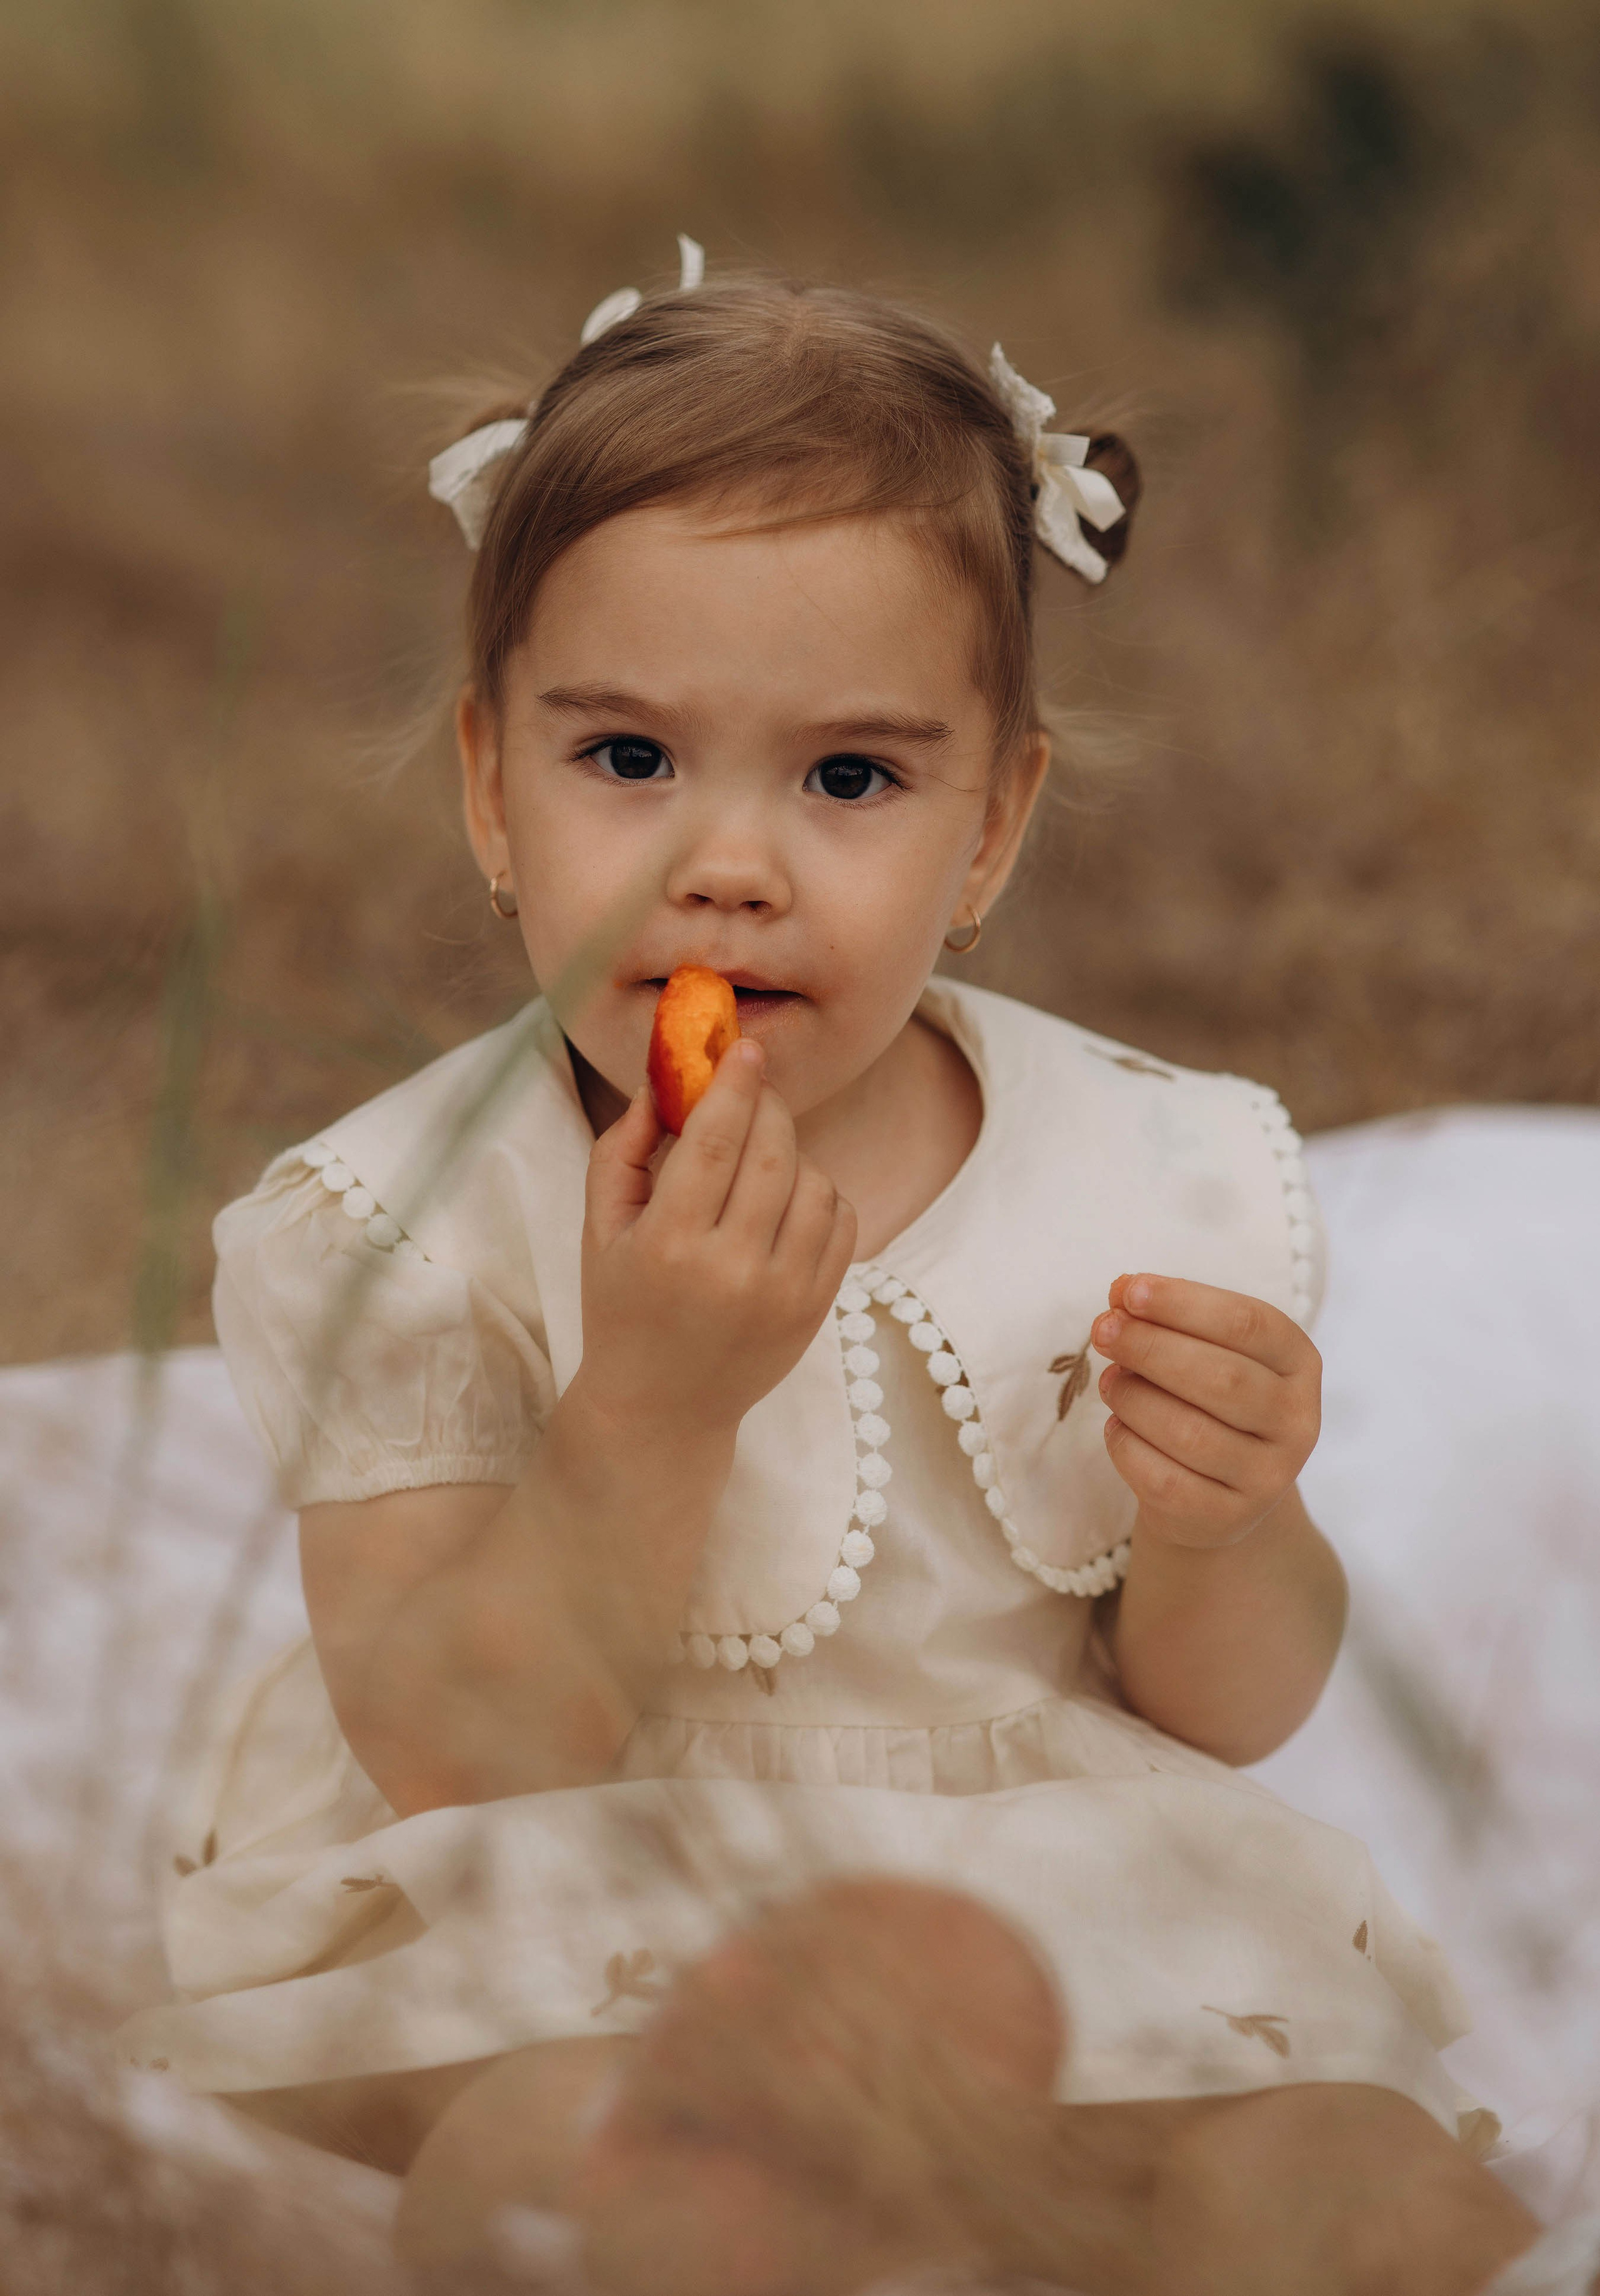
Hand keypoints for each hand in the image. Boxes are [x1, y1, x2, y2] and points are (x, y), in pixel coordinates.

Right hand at [578, 1038, 857, 1437]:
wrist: (663, 1409)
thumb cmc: (621, 1307)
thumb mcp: (600, 1229)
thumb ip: (624, 1148)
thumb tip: (663, 1078)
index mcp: (669, 1244)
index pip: (715, 1141)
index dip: (735, 1084)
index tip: (747, 1047)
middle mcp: (732, 1269)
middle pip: (773, 1152)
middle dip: (766, 1106)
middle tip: (751, 1090)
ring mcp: (783, 1292)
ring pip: (814, 1181)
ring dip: (792, 1151)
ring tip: (758, 1160)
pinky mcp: (816, 1307)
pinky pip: (841, 1220)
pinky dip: (820, 1193)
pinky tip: (786, 1199)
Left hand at [1091, 1275, 1320, 1549]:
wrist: (1218, 1492)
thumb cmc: (1207, 1400)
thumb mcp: (1204, 1350)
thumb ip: (1170, 1318)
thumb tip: (1121, 1291)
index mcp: (1299, 1363)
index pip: (1248, 1323)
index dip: (1184, 1303)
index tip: (1127, 1291)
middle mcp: (1297, 1421)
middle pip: (1221, 1378)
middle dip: (1151, 1347)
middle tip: (1103, 1330)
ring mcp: (1268, 1477)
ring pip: (1190, 1433)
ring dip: (1134, 1399)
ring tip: (1109, 1382)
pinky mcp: (1228, 1518)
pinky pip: (1164, 1481)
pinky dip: (1127, 1447)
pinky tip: (1117, 1427)